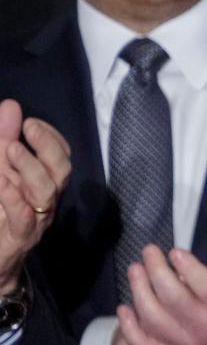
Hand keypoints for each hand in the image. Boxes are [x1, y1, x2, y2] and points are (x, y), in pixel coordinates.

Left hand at [0, 99, 71, 293]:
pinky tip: (1, 182)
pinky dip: (12, 197)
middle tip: (28, 127)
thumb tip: (11, 105)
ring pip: (48, 192)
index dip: (51, 137)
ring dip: (31, 168)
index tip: (30, 122)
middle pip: (62, 171)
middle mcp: (46, 200)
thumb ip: (2, 139)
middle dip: (48, 146)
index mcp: (44, 182)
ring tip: (12, 149)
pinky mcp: (18, 239)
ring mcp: (35, 220)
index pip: (62, 155)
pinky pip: (23, 218)